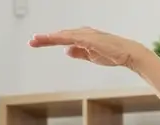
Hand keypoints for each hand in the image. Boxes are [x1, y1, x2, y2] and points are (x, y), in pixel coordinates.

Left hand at [28, 27, 146, 68]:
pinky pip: (73, 38)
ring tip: (37, 40)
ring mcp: (86, 34)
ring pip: (64, 35)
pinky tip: (53, 39)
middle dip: (45, 38)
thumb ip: (78, 53)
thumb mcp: (91, 56)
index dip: (49, 40)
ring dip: (50, 37)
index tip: (36, 43)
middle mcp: (83, 33)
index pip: (62, 38)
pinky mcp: (90, 38)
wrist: (127, 54)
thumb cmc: (112, 54)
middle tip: (31, 41)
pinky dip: (62, 38)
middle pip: (60, 35)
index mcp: (82, 37)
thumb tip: (65, 50)